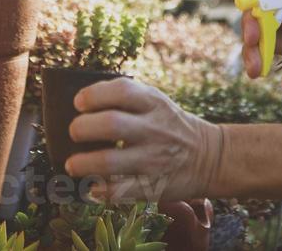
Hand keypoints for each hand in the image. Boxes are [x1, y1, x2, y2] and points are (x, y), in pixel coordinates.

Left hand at [66, 78, 223, 203]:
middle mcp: (154, 129)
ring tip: (72, 164)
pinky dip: (100, 190)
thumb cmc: (169, 125)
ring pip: (109, 162)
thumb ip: (126, 98)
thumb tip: (80, 105)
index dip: (93, 95)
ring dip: (83, 164)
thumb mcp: (157, 102)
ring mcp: (154, 159)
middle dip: (82, 128)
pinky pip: (119, 191)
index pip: (121, 90)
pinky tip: (92, 187)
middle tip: (74, 133)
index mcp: (154, 103)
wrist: (209, 157)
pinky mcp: (153, 186)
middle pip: (111, 124)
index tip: (79, 103)